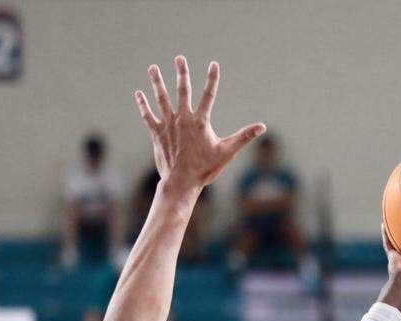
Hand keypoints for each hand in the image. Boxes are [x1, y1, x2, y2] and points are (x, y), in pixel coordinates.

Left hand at [135, 56, 265, 192]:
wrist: (182, 182)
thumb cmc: (206, 168)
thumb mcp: (227, 152)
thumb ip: (244, 136)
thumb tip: (262, 127)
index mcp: (200, 122)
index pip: (209, 95)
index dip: (212, 79)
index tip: (214, 64)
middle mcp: (182, 119)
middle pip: (182, 91)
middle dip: (181, 73)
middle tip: (179, 58)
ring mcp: (168, 125)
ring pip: (161, 99)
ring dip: (157, 82)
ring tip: (153, 68)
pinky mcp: (157, 134)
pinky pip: (148, 116)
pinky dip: (143, 105)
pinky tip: (139, 93)